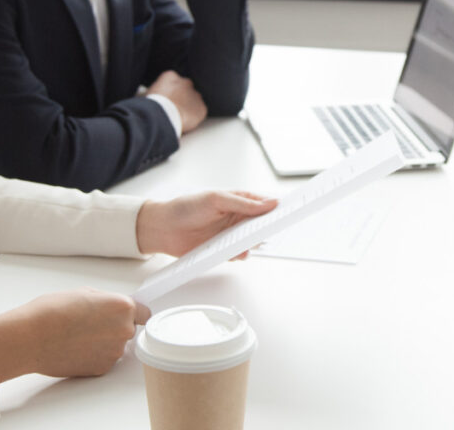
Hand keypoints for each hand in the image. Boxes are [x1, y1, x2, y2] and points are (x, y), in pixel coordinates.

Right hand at [0, 288, 149, 381]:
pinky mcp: (102, 369)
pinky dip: (94, 355)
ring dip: (104, 342)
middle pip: (128, 329)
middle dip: (114, 327)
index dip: (134, 314)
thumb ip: (107, 301)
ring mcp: (114, 352)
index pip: (145, 313)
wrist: (31, 338)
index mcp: (123, 308)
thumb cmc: (52, 312)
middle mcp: (124, 331)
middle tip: (91, 324)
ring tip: (78, 336)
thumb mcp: (85, 293)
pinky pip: (104, 359)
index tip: (128, 315)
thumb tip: (112, 309)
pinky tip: (76, 348)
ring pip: (115, 345)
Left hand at [136, 190, 277, 256]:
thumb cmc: (185, 207)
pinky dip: (240, 254)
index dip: (278, 206)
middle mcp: (238, 217)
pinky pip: (239, 254)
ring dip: (253, 243)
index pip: (265, 203)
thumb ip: (243, 203)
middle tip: (273, 229)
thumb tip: (268, 203)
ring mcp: (231, 234)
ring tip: (251, 242)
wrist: (162, 229)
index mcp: (239, 200)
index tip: (291, 209)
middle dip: (269, 227)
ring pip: (252, 241)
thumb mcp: (215, 199)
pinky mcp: (223, 249)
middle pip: (262, 224)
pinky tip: (237, 253)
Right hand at [147, 70, 207, 133]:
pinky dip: (194, 118)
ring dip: (188, 107)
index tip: (166, 100)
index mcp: (170, 76)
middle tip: (173, 109)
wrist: (161, 116)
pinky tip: (184, 122)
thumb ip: (156, 91)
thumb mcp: (148, 93)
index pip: (172, 82)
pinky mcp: (202, 108)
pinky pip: (199, 112)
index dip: (169, 92)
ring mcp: (195, 95)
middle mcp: (186, 82)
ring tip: (177, 117)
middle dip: (181, 98)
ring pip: (193, 101)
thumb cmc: (150, 106)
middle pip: (185, 89)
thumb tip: (153, 97)